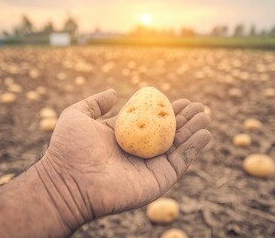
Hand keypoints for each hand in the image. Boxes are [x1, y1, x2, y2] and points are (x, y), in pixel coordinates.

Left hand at [37, 88, 210, 228]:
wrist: (69, 181)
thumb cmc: (69, 149)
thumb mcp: (78, 116)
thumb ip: (95, 103)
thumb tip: (113, 93)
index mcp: (124, 137)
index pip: (151, 121)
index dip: (166, 110)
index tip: (179, 99)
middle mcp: (139, 151)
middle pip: (168, 133)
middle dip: (184, 119)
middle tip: (198, 106)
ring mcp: (150, 166)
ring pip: (179, 146)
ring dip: (194, 131)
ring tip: (205, 115)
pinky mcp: (159, 179)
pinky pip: (182, 162)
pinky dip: (195, 148)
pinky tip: (205, 133)